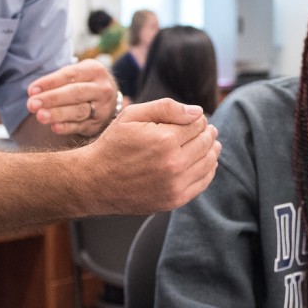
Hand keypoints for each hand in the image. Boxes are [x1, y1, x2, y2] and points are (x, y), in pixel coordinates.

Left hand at [26, 59, 118, 137]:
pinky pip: (81, 126)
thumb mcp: (77, 73)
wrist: (108, 99)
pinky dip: (67, 127)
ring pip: (79, 111)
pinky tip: (54, 127)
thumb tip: (33, 92)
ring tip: (40, 116)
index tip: (31, 90)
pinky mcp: (98, 124)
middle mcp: (102, 89)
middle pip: (75, 93)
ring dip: (58, 114)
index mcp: (94, 70)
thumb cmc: (84, 83)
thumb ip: (57, 81)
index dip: (49, 82)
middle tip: (32, 104)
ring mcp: (102, 108)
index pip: (69, 75)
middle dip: (52, 99)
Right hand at [81, 98, 220, 213]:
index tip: (196, 119)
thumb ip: (166, 108)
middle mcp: (174, 164)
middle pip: (206, 143)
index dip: (199, 119)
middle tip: (208, 130)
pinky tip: (206, 163)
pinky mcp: (174, 200)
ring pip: (209, 163)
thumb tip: (197, 112)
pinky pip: (202, 183)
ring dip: (212, 151)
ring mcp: (175, 185)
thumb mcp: (133, 115)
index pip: (198, 124)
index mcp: (165, 140)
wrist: (95, 181)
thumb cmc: (113, 144)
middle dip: (208, 133)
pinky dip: (208, 170)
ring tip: (211, 144)